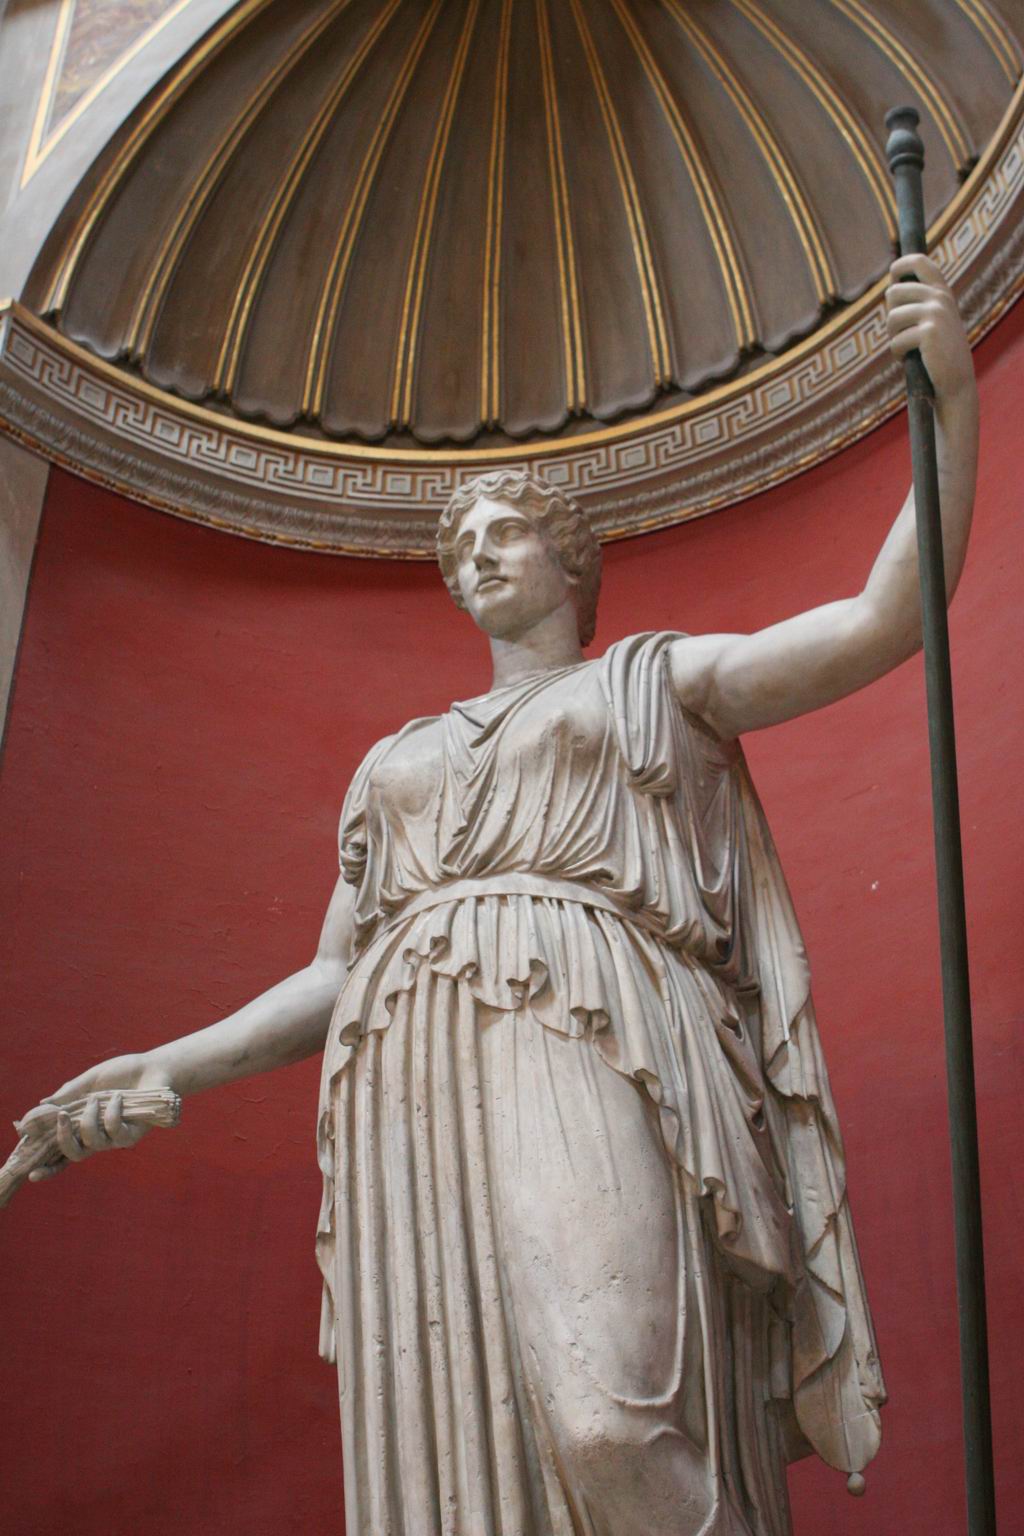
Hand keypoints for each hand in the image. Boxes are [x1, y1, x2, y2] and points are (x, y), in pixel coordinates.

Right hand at [29, 1053, 171, 1182]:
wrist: (152, 1067)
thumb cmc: (122, 1073)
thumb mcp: (91, 1079)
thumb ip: (69, 1093)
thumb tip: (43, 1104)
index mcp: (85, 1125)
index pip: (65, 1151)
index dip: (49, 1167)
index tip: (32, 1175)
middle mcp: (100, 1136)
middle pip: (75, 1154)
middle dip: (63, 1138)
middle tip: (61, 1118)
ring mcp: (116, 1138)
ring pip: (92, 1143)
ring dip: (89, 1120)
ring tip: (96, 1099)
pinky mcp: (133, 1134)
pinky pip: (115, 1131)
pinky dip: (112, 1113)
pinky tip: (118, 1098)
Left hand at [886, 254, 973, 402]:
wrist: (956, 382)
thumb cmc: (939, 353)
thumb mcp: (934, 320)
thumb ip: (920, 302)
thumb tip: (891, 289)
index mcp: (942, 292)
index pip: (918, 261)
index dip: (899, 267)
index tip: (893, 279)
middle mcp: (940, 298)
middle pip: (893, 293)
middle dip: (891, 315)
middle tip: (901, 332)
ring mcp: (935, 314)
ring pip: (892, 318)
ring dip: (893, 336)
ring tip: (906, 347)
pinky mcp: (928, 333)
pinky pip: (895, 341)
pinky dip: (897, 353)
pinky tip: (908, 359)